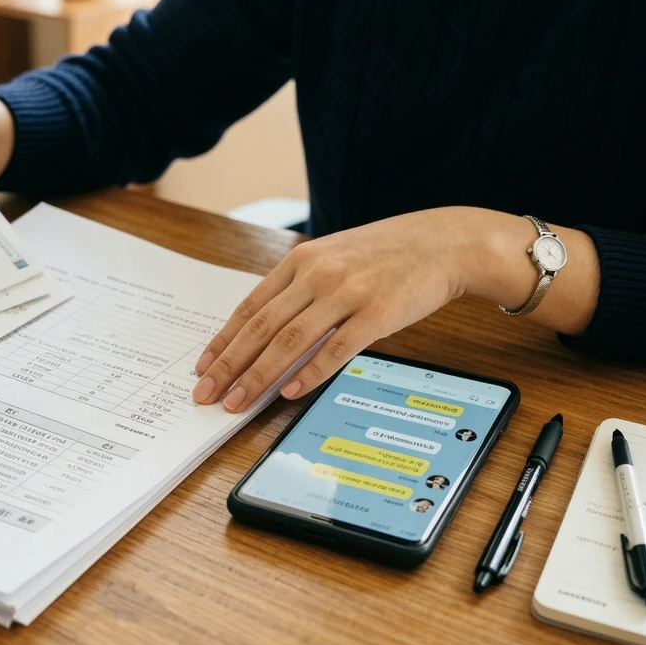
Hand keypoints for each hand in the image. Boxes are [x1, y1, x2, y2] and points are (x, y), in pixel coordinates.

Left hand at [189, 207, 598, 412]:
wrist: (442, 243)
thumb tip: (266, 331)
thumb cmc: (386, 253)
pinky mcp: (377, 314)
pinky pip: (336, 350)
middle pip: (262, 328)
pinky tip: (290, 393)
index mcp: (301, 261)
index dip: (224, 340)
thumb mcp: (333, 258)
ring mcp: (347, 294)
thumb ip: (300, 289)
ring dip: (259, 376)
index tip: (203, 366)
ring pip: (290, 342)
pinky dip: (310, 374)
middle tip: (207, 394)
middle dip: (230, 365)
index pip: (250, 307)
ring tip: (238, 401)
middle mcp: (318, 275)